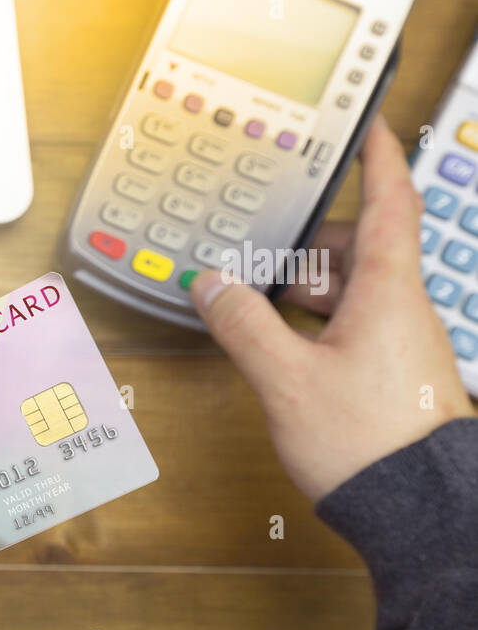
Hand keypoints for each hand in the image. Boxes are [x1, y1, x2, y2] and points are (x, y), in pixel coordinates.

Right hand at [189, 116, 474, 500]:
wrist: (417, 507)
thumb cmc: (367, 442)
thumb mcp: (288, 380)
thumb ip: (245, 327)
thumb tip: (214, 287)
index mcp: (387, 291)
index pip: (389, 201)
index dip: (377, 155)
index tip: (364, 122)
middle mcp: (400, 310)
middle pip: (358, 248)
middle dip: (310, 245)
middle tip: (267, 249)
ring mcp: (398, 343)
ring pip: (352, 291)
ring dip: (307, 292)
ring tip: (262, 308)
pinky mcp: (389, 375)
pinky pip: (351, 328)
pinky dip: (315, 325)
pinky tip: (284, 350)